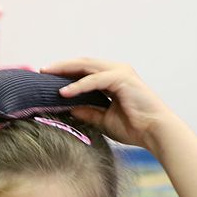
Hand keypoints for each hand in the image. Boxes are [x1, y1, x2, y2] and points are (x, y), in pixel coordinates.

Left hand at [41, 58, 179, 152]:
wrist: (155, 133)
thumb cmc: (134, 127)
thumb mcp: (103, 119)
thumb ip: (87, 111)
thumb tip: (68, 108)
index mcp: (112, 79)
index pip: (84, 70)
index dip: (65, 72)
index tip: (45, 78)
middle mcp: (116, 71)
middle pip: (83, 63)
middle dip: (61, 66)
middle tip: (41, 71)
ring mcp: (120, 72)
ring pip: (86, 66)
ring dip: (65, 69)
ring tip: (46, 74)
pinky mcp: (122, 79)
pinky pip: (94, 80)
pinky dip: (78, 85)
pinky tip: (63, 92)